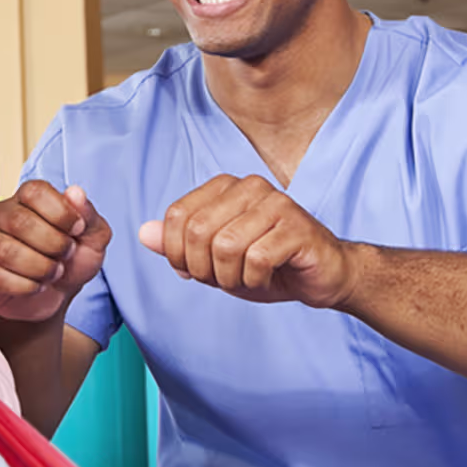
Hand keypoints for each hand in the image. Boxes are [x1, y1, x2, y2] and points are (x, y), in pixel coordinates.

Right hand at [0, 181, 111, 321]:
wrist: (59, 296)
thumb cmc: (73, 260)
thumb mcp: (93, 236)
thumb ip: (88, 213)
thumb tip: (75, 193)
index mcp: (29, 198)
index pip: (35, 192)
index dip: (61, 213)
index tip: (77, 229)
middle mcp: (4, 214)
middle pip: (20, 222)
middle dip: (53, 244)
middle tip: (66, 254)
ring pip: (7, 251)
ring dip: (41, 267)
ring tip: (54, 271)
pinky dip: (27, 286)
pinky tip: (37, 285)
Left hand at [140, 174, 360, 307]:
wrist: (323, 276)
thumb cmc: (268, 265)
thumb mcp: (213, 259)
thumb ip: (178, 245)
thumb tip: (143, 233)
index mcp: (226, 187)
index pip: (177, 216)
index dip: (177, 253)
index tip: (193, 271)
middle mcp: (250, 186)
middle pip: (198, 232)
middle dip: (202, 268)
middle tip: (222, 279)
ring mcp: (276, 203)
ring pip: (225, 246)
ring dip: (229, 277)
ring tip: (245, 278)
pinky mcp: (297, 226)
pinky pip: (256, 259)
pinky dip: (254, 280)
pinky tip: (267, 276)